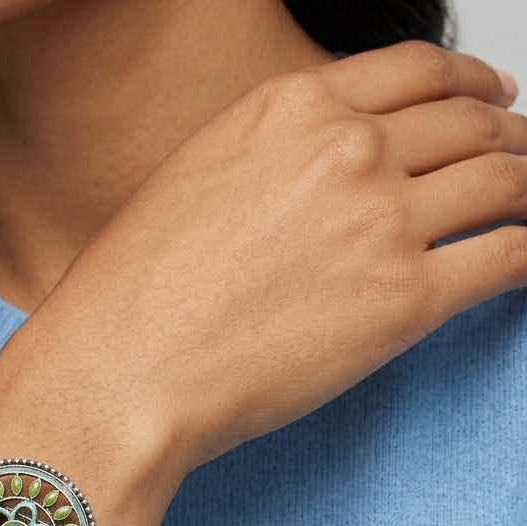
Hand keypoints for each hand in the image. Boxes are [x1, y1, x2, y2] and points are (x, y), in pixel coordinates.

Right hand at [0, 42, 526, 516]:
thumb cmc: (129, 298)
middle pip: (471, 122)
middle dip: (506, 138)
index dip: (470, 82)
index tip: (488, 99)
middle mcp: (346, 149)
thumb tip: (322, 182)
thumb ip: (273, 161)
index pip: (416, 71)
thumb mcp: (192, 183)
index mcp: (289, 108)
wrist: (119, 373)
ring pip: (504, 181)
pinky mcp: (405, 301)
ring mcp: (382, 221)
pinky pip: (509, 257)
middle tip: (516, 166)